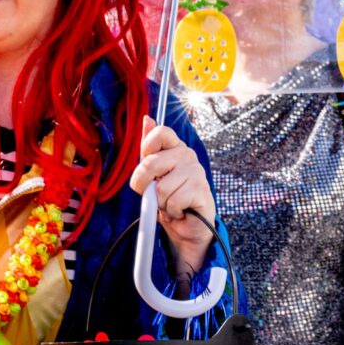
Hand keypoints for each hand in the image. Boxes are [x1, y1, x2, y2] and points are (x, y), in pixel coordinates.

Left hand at [129, 116, 214, 277]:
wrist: (187, 226)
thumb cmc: (168, 198)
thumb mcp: (152, 174)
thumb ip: (148, 149)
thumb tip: (147, 118)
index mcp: (174, 147)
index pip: (160, 132)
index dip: (146, 147)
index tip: (145, 164)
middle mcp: (187, 155)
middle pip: (151, 162)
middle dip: (142, 185)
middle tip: (151, 194)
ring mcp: (196, 171)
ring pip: (160, 188)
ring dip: (160, 202)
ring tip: (170, 203)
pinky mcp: (201, 189)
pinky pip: (172, 201)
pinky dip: (172, 211)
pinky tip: (180, 210)